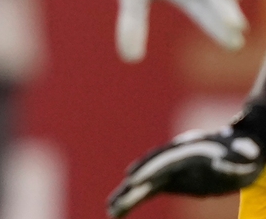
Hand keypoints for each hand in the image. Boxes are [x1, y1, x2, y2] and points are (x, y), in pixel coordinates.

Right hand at [107, 125, 263, 216]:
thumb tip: (246, 155)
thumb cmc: (244, 149)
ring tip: (111, 211)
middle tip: (114, 203)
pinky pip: (147, 191)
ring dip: (126, 196)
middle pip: (147, 173)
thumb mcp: (247, 150)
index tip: (132, 180)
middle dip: (130, 188)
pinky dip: (133, 199)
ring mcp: (169, 170)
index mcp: (187, 150)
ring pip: (143, 183)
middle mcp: (172, 158)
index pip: (164, 161)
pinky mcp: (169, 181)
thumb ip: (243, 152)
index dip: (148, 170)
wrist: (239, 148)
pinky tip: (119, 210)